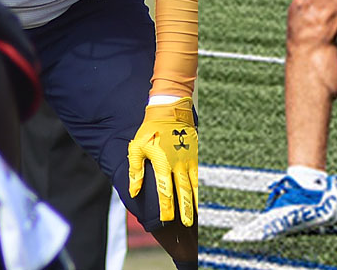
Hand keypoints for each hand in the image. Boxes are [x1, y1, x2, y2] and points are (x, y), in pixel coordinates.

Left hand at [127, 98, 197, 225]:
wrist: (169, 110)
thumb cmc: (149, 130)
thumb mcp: (136, 148)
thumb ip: (136, 171)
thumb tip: (133, 191)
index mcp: (162, 163)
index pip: (165, 191)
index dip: (166, 207)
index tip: (166, 219)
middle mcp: (178, 164)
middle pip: (183, 191)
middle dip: (185, 209)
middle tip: (186, 224)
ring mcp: (189, 160)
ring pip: (194, 185)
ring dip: (196, 201)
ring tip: (198, 216)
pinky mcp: (195, 155)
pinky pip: (200, 175)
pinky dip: (201, 187)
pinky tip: (202, 197)